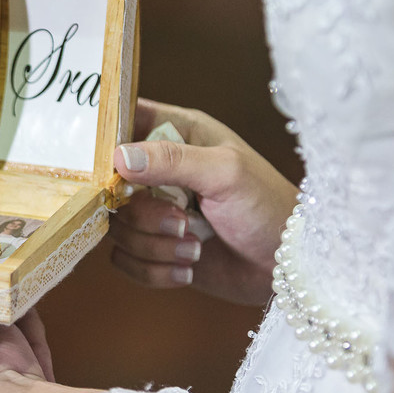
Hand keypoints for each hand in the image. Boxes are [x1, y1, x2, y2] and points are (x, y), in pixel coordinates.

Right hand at [111, 99, 297, 304]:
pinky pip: (125, 261)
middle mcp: (159, 171)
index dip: (105, 141)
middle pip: (110, 188)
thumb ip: (172, 159)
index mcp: (177, 136)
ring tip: (196, 248)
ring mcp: (155, 213)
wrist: (288, 268)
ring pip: (117, 229)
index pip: (122, 121)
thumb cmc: (268, 206)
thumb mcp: (226, 172)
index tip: (108, 168)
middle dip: (143, 215)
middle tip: (182, 223)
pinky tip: (189, 268)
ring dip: (155, 247)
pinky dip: (155, 271)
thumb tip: (119, 158)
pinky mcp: (155, 250)